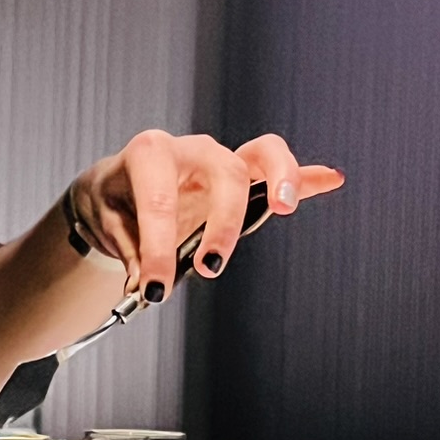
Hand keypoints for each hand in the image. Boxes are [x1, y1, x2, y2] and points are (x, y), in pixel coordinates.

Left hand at [68, 130, 343, 297]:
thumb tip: (146, 285)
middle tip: (210, 267)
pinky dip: (305, 176)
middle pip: (222, 173)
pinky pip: (277, 171)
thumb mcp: (107, 225)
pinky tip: (332, 178)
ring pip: (261, 154)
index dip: (158, 249)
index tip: (155, 288)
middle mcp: (191, 150)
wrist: (115, 186)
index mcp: (149, 155)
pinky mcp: (242, 175)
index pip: (158, 201)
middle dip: (221, 223)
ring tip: (284, 207)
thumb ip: (131, 254)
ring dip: (280, 178)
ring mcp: (221, 160)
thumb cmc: (112, 202)